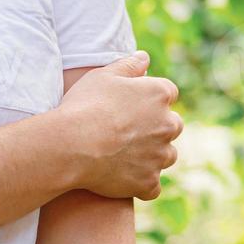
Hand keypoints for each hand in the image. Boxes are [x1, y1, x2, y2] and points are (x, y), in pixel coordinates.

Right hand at [56, 52, 181, 200]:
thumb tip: (145, 58)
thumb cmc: (85, 105)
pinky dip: (141, 182)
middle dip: (156, 127)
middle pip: (171, 125)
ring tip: (122, 154)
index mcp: (159, 94)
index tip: (130, 105)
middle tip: (126, 130)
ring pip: (165, 155)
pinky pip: (152, 185)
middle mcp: (168, 125)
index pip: (167, 93)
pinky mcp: (149, 182)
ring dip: (151, 155)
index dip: (149, 99)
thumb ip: (128, 65)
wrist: (72, 144)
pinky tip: (122, 176)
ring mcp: (160, 156)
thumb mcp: (102, 76)